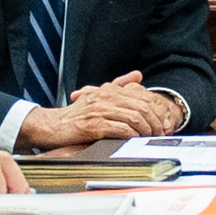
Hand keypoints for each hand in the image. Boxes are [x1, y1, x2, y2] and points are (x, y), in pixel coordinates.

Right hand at [19, 71, 182, 148]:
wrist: (51, 126)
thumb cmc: (76, 114)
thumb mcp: (97, 95)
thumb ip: (118, 84)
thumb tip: (138, 75)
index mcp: (109, 90)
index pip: (144, 97)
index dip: (157, 111)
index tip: (164, 123)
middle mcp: (106, 97)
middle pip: (143, 107)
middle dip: (156, 122)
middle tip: (161, 133)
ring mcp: (99, 111)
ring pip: (134, 118)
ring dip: (146, 130)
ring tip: (150, 137)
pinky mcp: (93, 126)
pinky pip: (119, 129)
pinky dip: (131, 135)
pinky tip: (135, 139)